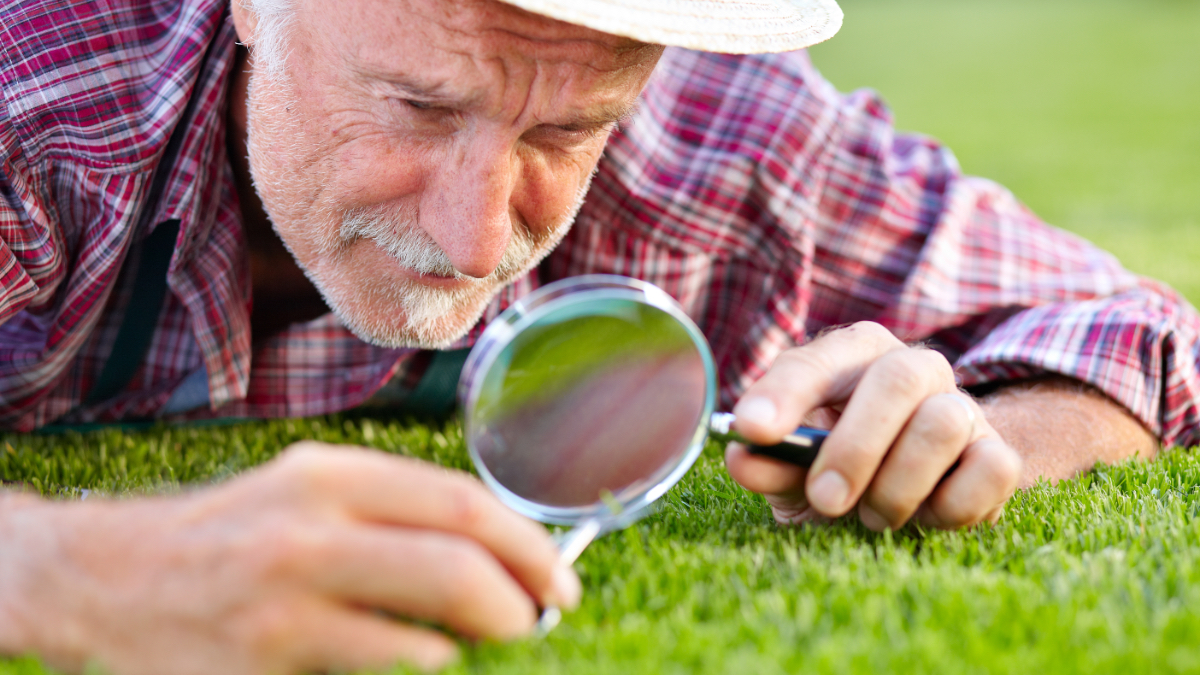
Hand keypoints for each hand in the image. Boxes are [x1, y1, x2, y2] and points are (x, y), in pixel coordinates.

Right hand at [0, 443, 580, 674]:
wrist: (111, 580)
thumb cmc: (233, 535)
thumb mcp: (308, 493)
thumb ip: (394, 513)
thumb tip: (500, 552)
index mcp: (328, 475)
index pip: (460, 503)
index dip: (527, 546)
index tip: (559, 576)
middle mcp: (306, 530)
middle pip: (456, 566)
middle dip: (521, 600)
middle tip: (541, 617)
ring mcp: (281, 605)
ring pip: (425, 637)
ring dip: (474, 644)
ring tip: (487, 640)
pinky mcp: (264, 665)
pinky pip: (377, 673)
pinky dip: (420, 667)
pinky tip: (423, 659)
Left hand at [725, 322, 1021, 530]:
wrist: (909, 499)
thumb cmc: (838, 469)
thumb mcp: (794, 469)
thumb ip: (769, 462)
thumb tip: (740, 457)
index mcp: (853, 355)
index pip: (816, 361)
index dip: (783, 394)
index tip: (753, 430)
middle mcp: (913, 367)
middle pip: (896, 380)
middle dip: (855, 447)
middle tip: (825, 498)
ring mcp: (962, 406)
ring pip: (943, 424)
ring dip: (899, 484)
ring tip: (873, 515)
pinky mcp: (998, 453)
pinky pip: (992, 470)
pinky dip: (951, 505)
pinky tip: (925, 516)